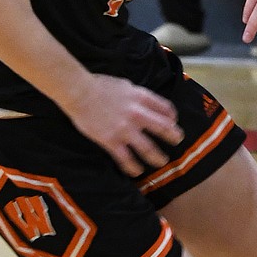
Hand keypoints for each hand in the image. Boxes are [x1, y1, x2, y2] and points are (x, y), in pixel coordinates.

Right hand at [62, 73, 182, 176]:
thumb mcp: (126, 85)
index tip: (173, 122)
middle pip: (164, 128)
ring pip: (148, 148)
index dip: (172, 117)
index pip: (166, 109)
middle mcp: (138, 114)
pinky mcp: (111, 141)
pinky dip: (133, 167)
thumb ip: (138, 95)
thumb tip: (146, 102)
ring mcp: (125, 129)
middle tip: (178, 140)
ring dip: (158, 157)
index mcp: (142, 98)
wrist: (79, 92)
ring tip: (162, 161)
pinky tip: (137, 171)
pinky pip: (126, 159)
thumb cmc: (100, 85)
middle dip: (174, 136)